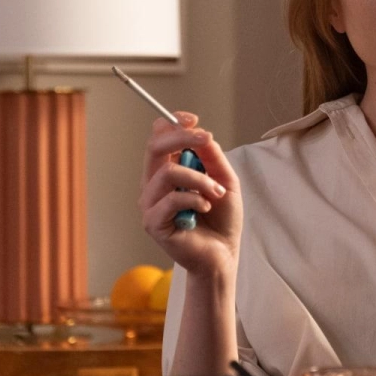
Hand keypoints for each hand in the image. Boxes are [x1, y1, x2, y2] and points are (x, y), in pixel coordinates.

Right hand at [139, 113, 242, 276]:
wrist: (222, 255)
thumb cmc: (221, 220)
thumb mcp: (224, 180)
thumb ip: (212, 158)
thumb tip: (202, 134)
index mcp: (166, 171)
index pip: (158, 138)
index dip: (173, 124)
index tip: (193, 120)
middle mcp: (154, 185)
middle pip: (154, 147)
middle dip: (182, 137)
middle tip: (206, 139)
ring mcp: (150, 204)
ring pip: (167, 172)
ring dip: (199, 179)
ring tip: (217, 193)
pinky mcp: (153, 223)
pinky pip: (171, 199)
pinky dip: (195, 200)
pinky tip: (205, 210)